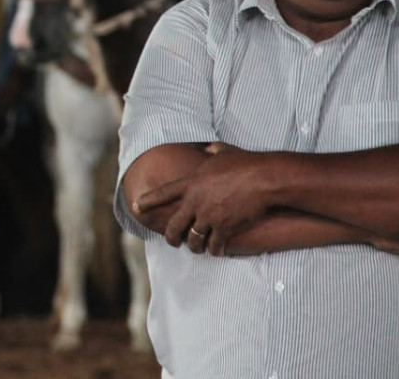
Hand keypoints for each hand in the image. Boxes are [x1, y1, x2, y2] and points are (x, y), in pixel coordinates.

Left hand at [134, 142, 271, 255]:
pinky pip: (214, 245)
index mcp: (191, 182)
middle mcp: (195, 201)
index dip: (148, 201)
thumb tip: (209, 146)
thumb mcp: (223, 151)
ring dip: (194, 246)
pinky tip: (216, 251)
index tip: (136, 207)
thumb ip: (212, 150)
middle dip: (171, 236)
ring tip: (196, 249)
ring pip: (193, 239)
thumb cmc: (245, 162)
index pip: (163, 193)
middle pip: (175, 225)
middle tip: (172, 242)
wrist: (263, 178)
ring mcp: (208, 216)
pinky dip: (215, 250)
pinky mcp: (224, 228)